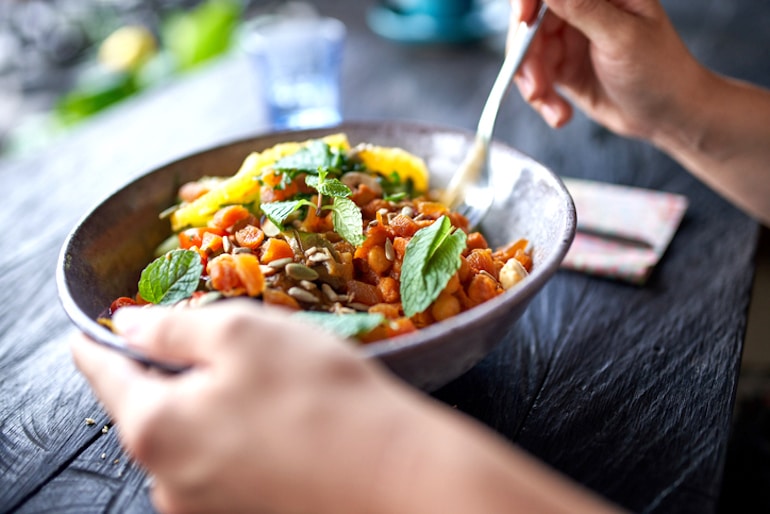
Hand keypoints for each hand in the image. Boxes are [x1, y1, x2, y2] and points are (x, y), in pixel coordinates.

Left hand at [71, 300, 428, 513]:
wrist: (393, 475)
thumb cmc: (317, 395)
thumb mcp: (242, 334)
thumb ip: (174, 326)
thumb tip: (131, 325)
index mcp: (154, 427)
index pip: (104, 374)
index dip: (98, 341)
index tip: (89, 329)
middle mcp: (166, 478)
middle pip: (150, 406)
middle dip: (173, 369)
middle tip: (221, 342)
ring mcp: (204, 505)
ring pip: (190, 433)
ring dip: (211, 400)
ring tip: (266, 380)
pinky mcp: (242, 511)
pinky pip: (220, 459)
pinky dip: (236, 430)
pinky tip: (280, 415)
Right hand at [509, 0, 707, 140]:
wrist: (667, 114)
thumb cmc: (660, 71)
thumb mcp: (621, 37)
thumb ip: (583, 8)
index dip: (528, 1)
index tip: (523, 21)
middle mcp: (582, 7)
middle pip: (530, 20)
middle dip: (527, 57)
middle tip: (536, 87)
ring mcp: (570, 36)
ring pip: (527, 51)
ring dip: (533, 83)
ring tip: (553, 109)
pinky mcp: (562, 65)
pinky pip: (534, 75)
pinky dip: (541, 98)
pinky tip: (560, 114)